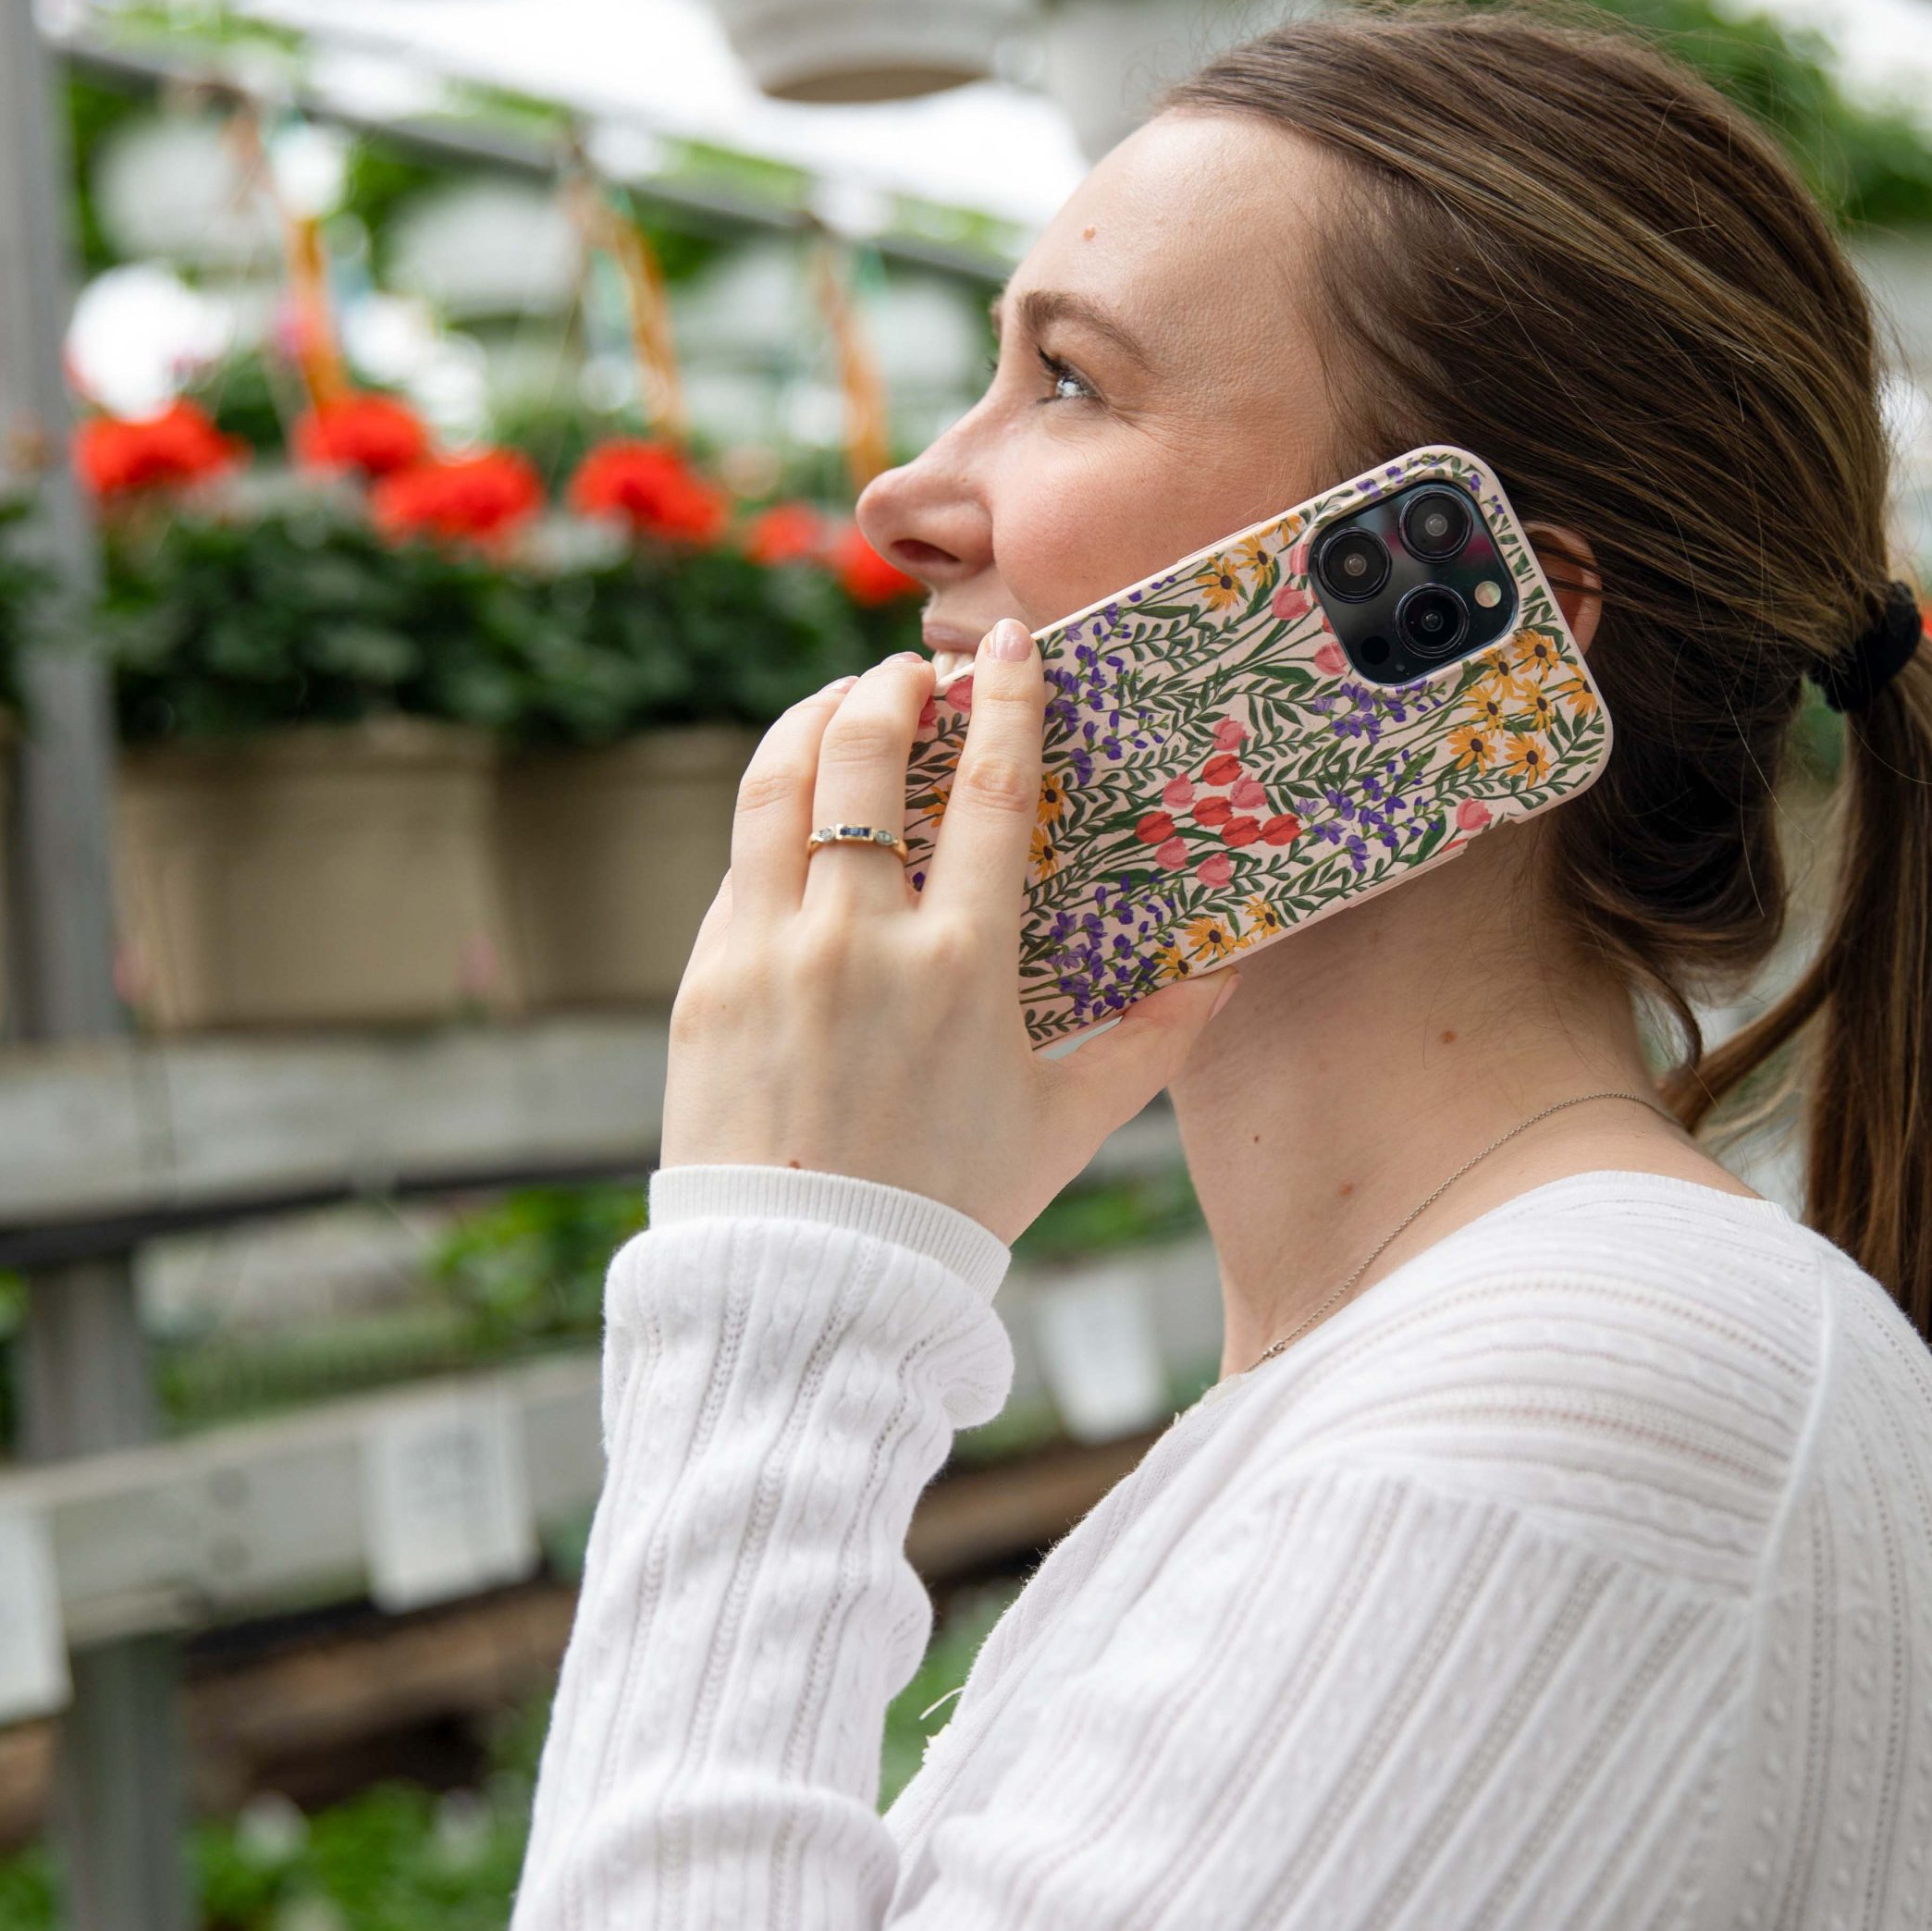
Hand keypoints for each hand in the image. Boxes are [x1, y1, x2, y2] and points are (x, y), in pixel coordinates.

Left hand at [661, 620, 1239, 1244]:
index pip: (994, 792)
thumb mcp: (1063, 1129)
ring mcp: (769, 952)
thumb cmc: (947, 1206)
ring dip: (813, 720)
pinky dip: (772, 819)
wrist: (803, 1286)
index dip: (1007, 700)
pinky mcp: (705, 979)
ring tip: (841, 704)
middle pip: (866, 754)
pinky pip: (737, 867)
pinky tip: (797, 818)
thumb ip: (1149, 1045)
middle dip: (890, 686)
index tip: (1012, 644)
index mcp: (963, 966)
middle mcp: (861, 939)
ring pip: (778, 784)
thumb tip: (1226, 980)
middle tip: (910, 673)